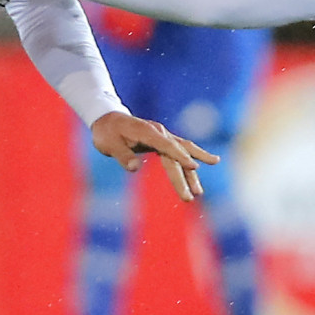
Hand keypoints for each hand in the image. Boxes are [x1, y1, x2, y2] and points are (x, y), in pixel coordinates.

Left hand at [89, 111, 219, 201]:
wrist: (108, 119)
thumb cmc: (107, 133)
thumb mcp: (109, 145)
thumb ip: (123, 156)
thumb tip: (135, 168)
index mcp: (147, 132)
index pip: (167, 146)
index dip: (180, 156)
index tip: (194, 167)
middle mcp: (159, 132)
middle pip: (177, 155)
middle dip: (186, 176)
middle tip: (193, 195)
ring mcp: (163, 135)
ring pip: (183, 151)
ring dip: (192, 171)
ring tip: (201, 190)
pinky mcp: (163, 140)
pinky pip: (181, 149)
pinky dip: (193, 157)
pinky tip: (207, 161)